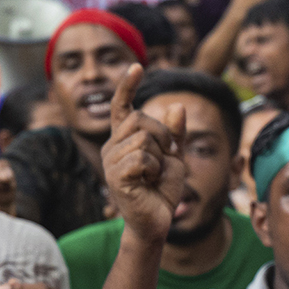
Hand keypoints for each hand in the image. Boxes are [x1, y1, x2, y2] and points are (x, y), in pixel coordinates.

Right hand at [101, 64, 185, 245]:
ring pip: (143, 139)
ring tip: (155, 176)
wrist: (157, 222)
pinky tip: (149, 183)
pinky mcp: (115, 176)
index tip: (137, 66)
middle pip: (140, 120)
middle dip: (163, 136)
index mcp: (125, 140)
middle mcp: (113, 147)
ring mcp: (111, 161)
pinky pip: (142, 157)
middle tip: (167, 157)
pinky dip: (155, 169)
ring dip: (160, 158)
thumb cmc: (162, 191)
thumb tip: (176, 105)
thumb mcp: (175, 158)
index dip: (128, 86)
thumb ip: (175, 134)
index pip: (122, 107)